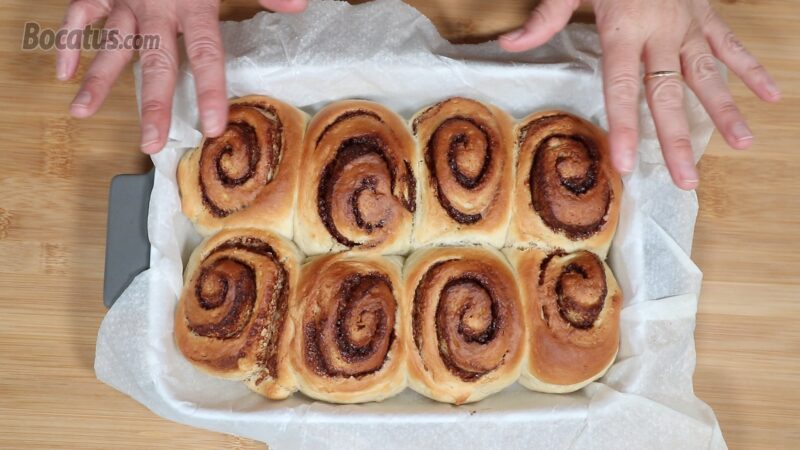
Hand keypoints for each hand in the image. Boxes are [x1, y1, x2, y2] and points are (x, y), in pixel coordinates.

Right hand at [57, 0, 307, 153]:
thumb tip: (298, 6)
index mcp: (193, 3)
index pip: (205, 54)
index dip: (210, 90)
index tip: (212, 125)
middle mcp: (157, 7)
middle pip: (155, 63)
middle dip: (153, 104)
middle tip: (150, 142)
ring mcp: (126, 0)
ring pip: (112, 45)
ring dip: (97, 80)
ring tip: (83, 114)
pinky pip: (80, 15)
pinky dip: (69, 40)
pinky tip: (63, 72)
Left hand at [500, 0, 779, 189]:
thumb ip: (546, 17)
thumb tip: (511, 46)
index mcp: (624, 27)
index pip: (622, 86)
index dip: (625, 126)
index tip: (627, 162)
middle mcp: (662, 31)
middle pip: (669, 94)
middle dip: (677, 140)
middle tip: (685, 181)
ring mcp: (689, 23)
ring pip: (708, 75)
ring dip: (725, 111)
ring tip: (742, 144)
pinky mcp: (707, 12)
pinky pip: (731, 44)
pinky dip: (751, 69)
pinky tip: (770, 96)